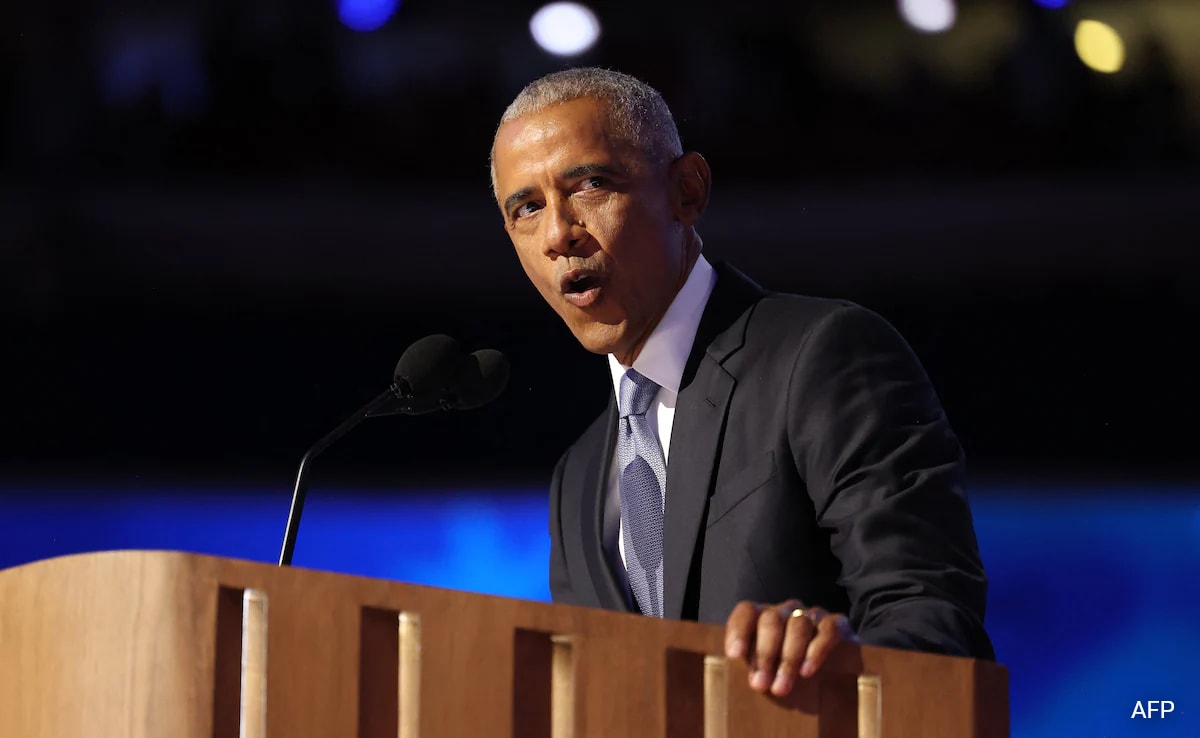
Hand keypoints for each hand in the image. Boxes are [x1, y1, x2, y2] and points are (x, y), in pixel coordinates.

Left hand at [724, 599, 857, 696]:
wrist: (835, 668)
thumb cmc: (786, 670)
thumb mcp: (767, 668)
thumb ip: (754, 668)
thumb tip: (748, 681)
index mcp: (763, 617)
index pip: (747, 612)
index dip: (739, 631)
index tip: (735, 655)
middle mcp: (786, 611)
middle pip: (771, 620)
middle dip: (764, 653)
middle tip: (760, 684)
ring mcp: (812, 615)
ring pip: (798, 625)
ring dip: (788, 658)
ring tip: (781, 687)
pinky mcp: (837, 624)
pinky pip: (828, 630)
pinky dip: (816, 651)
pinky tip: (807, 672)